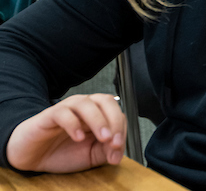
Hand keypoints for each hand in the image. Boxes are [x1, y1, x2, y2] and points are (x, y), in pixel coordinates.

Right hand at [6, 94, 125, 172]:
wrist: (32, 156)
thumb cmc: (61, 152)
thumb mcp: (90, 155)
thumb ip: (106, 150)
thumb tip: (117, 149)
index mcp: (97, 114)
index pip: (117, 114)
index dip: (121, 131)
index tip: (117, 150)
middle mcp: (84, 107)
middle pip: (106, 101)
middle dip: (115, 121)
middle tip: (114, 141)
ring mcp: (66, 109)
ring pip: (86, 104)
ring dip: (99, 120)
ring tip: (103, 138)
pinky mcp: (49, 115)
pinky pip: (63, 113)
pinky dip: (73, 124)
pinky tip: (77, 137)